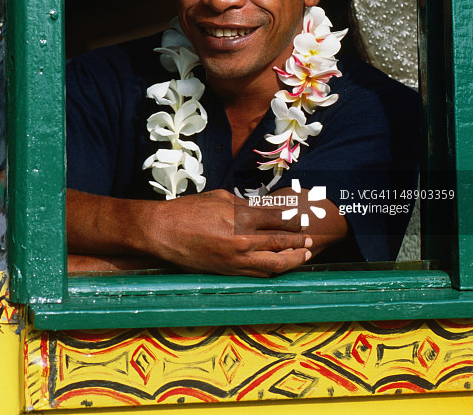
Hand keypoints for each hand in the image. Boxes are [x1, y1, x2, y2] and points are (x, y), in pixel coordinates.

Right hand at [67, 188, 312, 276]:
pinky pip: (256, 274)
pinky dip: (271, 271)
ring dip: (291, 260)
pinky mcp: (227, 272)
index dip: (294, 220)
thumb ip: (242, 203)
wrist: (162, 232)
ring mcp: (235, 259)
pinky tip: (278, 268)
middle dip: (298, 242)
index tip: (304, 219)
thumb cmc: (188, 210)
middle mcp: (241, 239)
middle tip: (310, 239)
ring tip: (303, 256)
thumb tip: (259, 208)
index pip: (277, 219)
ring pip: (272, 264)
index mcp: (240, 216)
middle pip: (280, 243)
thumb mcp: (219, 197)